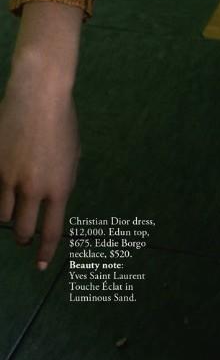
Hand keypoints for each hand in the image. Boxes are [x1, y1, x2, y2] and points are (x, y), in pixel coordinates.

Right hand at [0, 75, 80, 269]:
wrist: (38, 95)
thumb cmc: (63, 120)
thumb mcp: (73, 153)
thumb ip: (62, 179)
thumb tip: (53, 198)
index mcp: (60, 186)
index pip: (52, 230)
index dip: (45, 251)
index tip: (40, 265)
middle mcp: (34, 188)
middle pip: (23, 230)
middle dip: (23, 238)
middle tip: (24, 238)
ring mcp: (9, 178)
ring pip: (3, 214)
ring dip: (9, 215)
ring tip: (14, 209)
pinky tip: (5, 188)